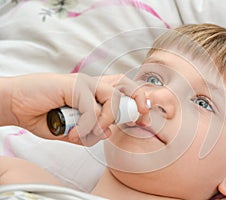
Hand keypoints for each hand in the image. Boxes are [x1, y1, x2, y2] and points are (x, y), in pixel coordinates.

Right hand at [1, 73, 147, 145]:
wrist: (18, 106)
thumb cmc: (44, 116)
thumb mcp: (72, 130)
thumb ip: (90, 132)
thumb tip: (108, 133)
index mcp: (94, 94)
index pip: (123, 92)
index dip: (137, 103)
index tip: (143, 120)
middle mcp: (93, 85)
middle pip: (126, 84)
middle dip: (138, 101)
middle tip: (140, 118)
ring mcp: (84, 83)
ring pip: (113, 98)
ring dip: (106, 120)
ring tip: (88, 133)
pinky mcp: (75, 84)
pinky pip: (92, 108)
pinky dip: (86, 126)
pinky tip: (72, 134)